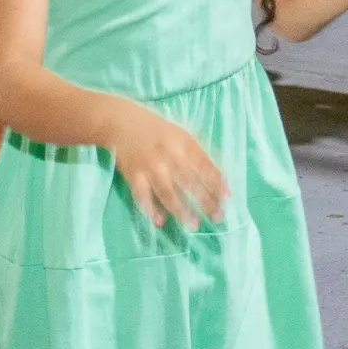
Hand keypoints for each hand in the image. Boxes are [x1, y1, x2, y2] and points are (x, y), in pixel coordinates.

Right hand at [109, 103, 227, 230]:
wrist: (121, 123)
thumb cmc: (157, 130)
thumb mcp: (181, 135)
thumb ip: (197, 153)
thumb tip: (218, 176)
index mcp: (182, 143)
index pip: (203, 165)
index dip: (216, 181)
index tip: (227, 197)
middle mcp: (168, 156)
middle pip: (189, 181)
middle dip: (205, 200)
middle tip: (217, 216)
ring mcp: (150, 168)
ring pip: (168, 192)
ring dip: (182, 211)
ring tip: (194, 225)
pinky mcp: (133, 177)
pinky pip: (143, 197)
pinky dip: (151, 210)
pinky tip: (160, 221)